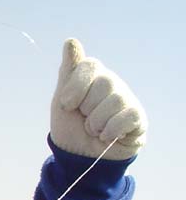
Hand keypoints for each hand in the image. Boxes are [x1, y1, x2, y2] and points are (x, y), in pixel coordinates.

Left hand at [51, 38, 146, 159]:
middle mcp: (112, 83)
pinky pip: (126, 117)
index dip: (76, 87)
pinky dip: (110, 131)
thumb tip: (71, 42)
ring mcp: (126, 99)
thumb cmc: (71, 126)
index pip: (90, 65)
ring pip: (114, 101)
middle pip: (103, 83)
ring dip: (95, 123)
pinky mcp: (137, 118)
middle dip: (86, 109)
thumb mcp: (62, 100)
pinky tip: (106, 137)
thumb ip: (67, 73)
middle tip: (84, 118)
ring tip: (93, 129)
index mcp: (93, 76)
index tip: (67, 104)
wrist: (79, 157)